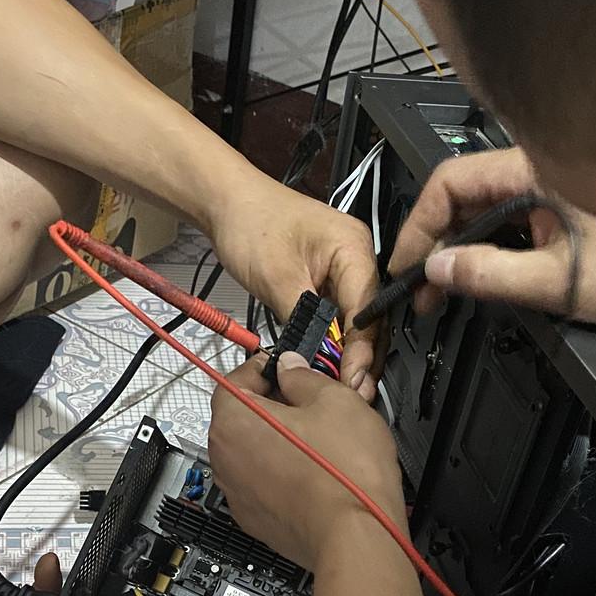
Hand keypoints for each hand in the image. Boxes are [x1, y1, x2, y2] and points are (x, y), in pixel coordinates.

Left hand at [208, 351, 406, 572]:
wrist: (356, 536)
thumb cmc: (344, 474)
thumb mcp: (334, 400)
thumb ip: (303, 377)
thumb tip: (292, 369)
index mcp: (234, 421)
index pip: (233, 379)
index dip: (264, 369)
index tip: (285, 369)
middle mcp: (225, 459)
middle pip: (240, 418)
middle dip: (272, 406)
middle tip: (309, 402)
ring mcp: (237, 494)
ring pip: (252, 453)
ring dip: (278, 441)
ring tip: (318, 439)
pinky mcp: (255, 520)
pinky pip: (263, 484)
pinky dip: (282, 473)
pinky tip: (314, 471)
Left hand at [209, 175, 382, 399]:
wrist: (226, 202)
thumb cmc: (250, 224)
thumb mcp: (277, 277)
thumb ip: (304, 320)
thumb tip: (319, 358)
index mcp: (354, 248)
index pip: (368, 308)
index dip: (362, 349)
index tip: (352, 381)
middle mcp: (357, 257)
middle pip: (369, 318)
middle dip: (361, 357)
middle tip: (352, 393)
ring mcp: (343, 269)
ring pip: (355, 321)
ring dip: (348, 353)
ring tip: (341, 386)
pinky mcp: (327, 279)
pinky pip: (338, 315)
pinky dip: (333, 340)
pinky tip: (326, 364)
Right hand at [390, 145, 595, 324]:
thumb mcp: (560, 282)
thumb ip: (492, 276)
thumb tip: (438, 272)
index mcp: (535, 166)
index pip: (450, 182)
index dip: (418, 228)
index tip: (405, 268)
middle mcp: (541, 164)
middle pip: (462, 192)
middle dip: (434, 242)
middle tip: (420, 291)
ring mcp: (553, 181)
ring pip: (484, 205)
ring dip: (458, 246)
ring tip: (445, 291)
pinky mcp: (564, 203)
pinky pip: (508, 215)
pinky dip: (486, 244)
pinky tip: (481, 274)